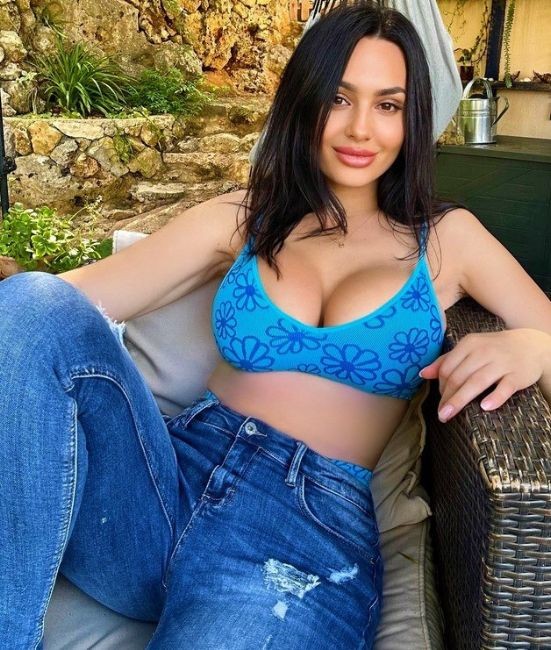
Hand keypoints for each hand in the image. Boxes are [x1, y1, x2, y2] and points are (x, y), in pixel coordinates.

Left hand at [419, 328, 550, 421]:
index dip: (440, 385)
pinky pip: (505, 387)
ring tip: (447, 415)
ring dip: (460, 400)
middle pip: (459, 376)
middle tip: (441, 414)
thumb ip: (446, 360)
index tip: (440, 399)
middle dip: (446, 397)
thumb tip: (423, 374)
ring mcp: (502, 363)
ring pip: (477, 382)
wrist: (531, 345)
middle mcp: (484, 351)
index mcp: (469, 344)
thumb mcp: (470, 348)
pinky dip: (494, 397)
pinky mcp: (518, 375)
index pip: (448, 367)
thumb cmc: (493, 349)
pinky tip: (484, 407)